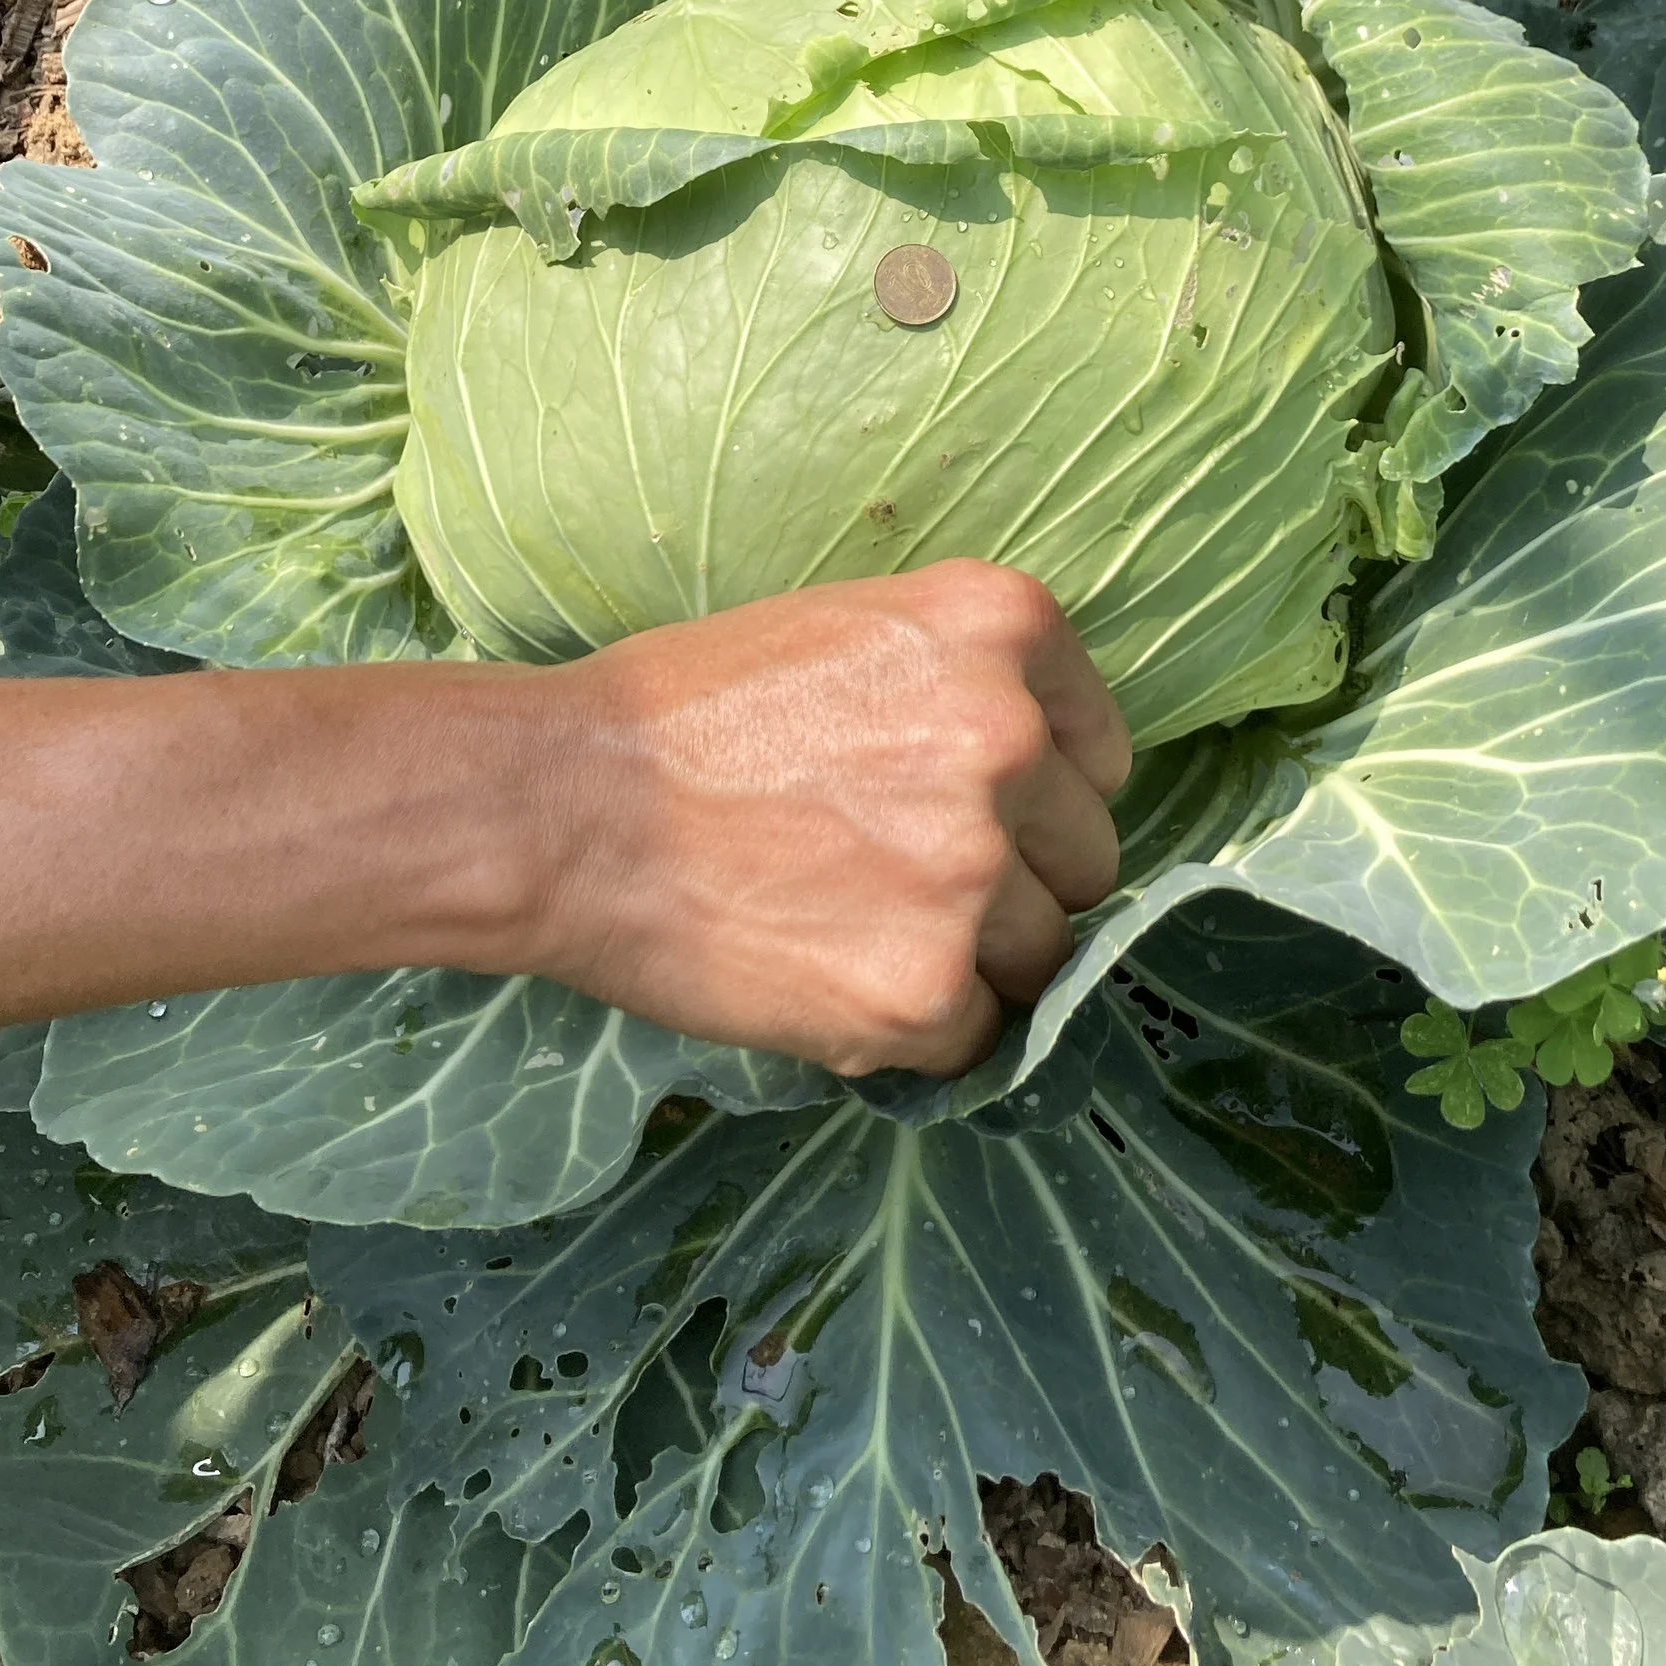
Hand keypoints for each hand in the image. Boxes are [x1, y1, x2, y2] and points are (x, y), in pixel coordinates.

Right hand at [515, 560, 1132, 1078]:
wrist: (565, 801)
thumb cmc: (686, 711)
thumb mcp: (850, 629)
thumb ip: (966, 687)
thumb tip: (1049, 785)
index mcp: (1001, 627)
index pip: (1100, 753)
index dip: (1042, 796)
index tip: (981, 815)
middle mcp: (1009, 739)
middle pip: (1085, 857)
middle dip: (1014, 881)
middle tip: (896, 878)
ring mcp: (973, 869)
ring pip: (1043, 956)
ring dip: (968, 962)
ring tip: (853, 929)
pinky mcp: (923, 987)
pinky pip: (974, 1037)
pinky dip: (914, 1029)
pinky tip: (827, 976)